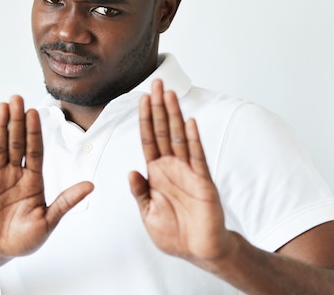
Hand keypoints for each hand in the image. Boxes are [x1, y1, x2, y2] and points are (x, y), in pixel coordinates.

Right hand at [0, 96, 92, 260]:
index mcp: (33, 181)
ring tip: (2, 106)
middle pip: (16, 143)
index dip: (34, 131)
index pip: (35, 151)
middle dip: (17, 121)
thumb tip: (91, 185)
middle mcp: (15, 174)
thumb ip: (66, 202)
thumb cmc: (22, 239)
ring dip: (1, 127)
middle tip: (17, 99)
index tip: (35, 112)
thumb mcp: (47, 222)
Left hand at [129, 80, 236, 266]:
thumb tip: (131, 171)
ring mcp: (188, 172)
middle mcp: (171, 167)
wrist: (198, 250)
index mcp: (156, 173)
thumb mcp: (148, 212)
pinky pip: (197, 157)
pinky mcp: (202, 181)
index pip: (148, 139)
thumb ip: (140, 191)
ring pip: (179, 137)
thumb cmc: (173, 232)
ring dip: (174, 115)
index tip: (142, 98)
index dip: (145, 119)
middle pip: (163, 131)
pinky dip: (193, 140)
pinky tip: (189, 122)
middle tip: (157, 83)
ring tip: (170, 94)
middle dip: (159, 107)